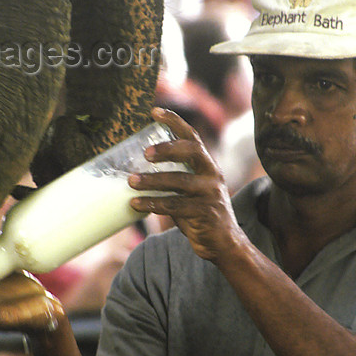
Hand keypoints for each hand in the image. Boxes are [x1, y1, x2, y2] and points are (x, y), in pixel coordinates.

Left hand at [128, 107, 248, 264]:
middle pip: (192, 152)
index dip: (175, 122)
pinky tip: (136, 204)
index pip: (192, 137)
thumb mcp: (190, 190)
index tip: (154, 111)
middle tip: (145, 154)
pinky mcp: (205, 213)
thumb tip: (135, 170)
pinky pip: (174, 206)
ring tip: (131, 182)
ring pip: (179, 181)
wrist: (223, 244)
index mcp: (207, 165)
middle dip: (168, 149)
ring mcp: (210, 194)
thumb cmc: (199, 213)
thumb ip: (173, 178)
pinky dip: (152, 204)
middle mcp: (212, 175)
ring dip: (152, 181)